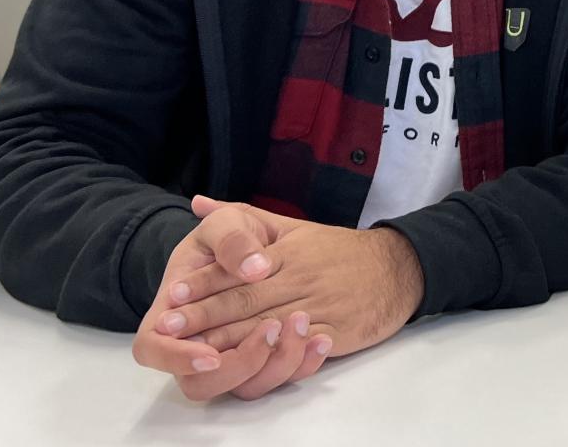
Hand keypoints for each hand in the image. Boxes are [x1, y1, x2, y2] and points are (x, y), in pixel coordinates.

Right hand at [131, 200, 330, 400]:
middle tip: (271, 328)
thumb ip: (232, 240)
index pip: (153, 349)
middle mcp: (196, 345)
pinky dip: (303, 364)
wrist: (266, 247)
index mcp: (170, 312)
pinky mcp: (264, 362)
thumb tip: (253, 268)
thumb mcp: (226, 223)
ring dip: (275, 364)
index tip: (210, 353)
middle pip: (201, 383)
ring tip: (301, 324)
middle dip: (239, 363)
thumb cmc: (231, 237)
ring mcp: (231, 358)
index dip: (177, 358)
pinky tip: (322, 340)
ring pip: (244, 388)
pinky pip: (280, 379)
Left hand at [155, 197, 422, 367]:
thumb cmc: (341, 250)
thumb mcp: (294, 227)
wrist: (397, 269)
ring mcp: (317, 308)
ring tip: (194, 350)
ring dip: (228, 341)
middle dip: (206, 315)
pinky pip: (297, 349)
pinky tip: (246, 365)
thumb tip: (200, 203)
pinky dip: (271, 358)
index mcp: (288, 253)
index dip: (208, 282)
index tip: (176, 292)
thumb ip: (246, 220)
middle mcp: (299, 279)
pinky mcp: (333, 334)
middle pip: (246, 300)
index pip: (241, 268)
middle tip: (169, 325)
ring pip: (267, 327)